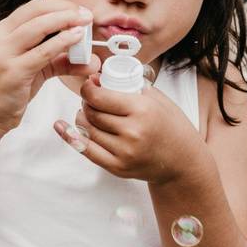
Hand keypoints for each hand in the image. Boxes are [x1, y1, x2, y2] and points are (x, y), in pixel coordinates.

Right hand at [0, 0, 98, 133]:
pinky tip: (76, 40)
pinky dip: (62, 42)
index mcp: (2, 32)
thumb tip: (89, 60)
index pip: (32, 8)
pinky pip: (43, 52)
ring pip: (39, 27)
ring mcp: (4, 55)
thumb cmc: (5, 90)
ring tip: (85, 23)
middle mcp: (0, 39)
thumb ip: (60, 61)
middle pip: (36, 12)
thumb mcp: (35, 69)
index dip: (58, 5)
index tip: (78, 10)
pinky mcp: (13, 72)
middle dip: (65, 10)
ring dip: (65, 21)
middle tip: (86, 15)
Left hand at [53, 74, 206, 183]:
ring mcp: (124, 152)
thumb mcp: (157, 99)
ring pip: (87, 130)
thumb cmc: (171, 127)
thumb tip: (96, 78)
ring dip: (82, 119)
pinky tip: (63, 128)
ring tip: (88, 113)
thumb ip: (129, 86)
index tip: (88, 85)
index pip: (100, 97)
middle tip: (90, 99)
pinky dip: (72, 138)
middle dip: (86, 103)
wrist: (182, 162)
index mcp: (142, 110)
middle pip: (92, 113)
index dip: (88, 89)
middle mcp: (132, 132)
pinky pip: (87, 151)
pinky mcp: (117, 167)